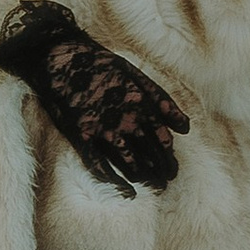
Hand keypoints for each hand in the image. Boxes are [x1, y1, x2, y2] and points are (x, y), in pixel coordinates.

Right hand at [0, 0, 188, 195]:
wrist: (63, 57)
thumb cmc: (102, 65)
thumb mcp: (136, 76)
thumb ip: (163, 101)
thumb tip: (186, 128)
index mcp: (141, 104)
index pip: (163, 140)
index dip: (170, 157)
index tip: (172, 166)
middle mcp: (126, 119)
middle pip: (151, 155)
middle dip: (161, 172)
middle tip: (166, 182)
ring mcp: (103, 129)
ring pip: (130, 164)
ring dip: (145, 179)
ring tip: (154, 188)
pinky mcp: (82, 136)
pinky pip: (100, 166)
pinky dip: (116, 182)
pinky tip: (128, 192)